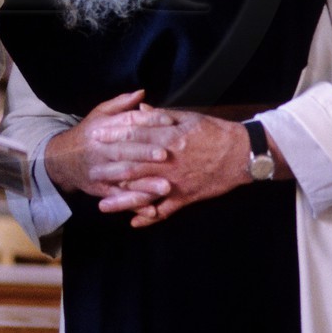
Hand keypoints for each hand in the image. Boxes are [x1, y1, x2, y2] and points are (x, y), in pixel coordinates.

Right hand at [44, 90, 181, 206]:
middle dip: (145, 152)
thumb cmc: (89, 134)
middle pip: (124, 149)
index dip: (148, 121)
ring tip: (166, 187)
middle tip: (166, 155)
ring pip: (123, 176)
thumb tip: (143, 92)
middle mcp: (100, 148)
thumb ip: (122, 104)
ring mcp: (99, 170)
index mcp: (102, 127)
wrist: (61, 160)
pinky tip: (153, 208)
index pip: (127, 122)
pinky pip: (119, 197)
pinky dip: (135, 204)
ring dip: (144, 183)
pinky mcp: (100, 189)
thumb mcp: (99, 114)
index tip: (170, 122)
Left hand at [98, 111, 282, 227]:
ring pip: (144, 192)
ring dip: (122, 200)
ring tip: (103, 205)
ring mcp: (176, 181)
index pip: (135, 135)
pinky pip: (165, 210)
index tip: (95, 136)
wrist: (242, 154)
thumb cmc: (214, 131)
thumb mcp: (188, 117)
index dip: (113, 136)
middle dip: (110, 170)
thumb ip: (161, 115)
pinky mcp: (187, 197)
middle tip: (90, 172)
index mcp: (169, 137)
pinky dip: (150, 218)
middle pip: (134, 165)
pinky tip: (134, 223)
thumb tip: (139, 109)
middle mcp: (169, 161)